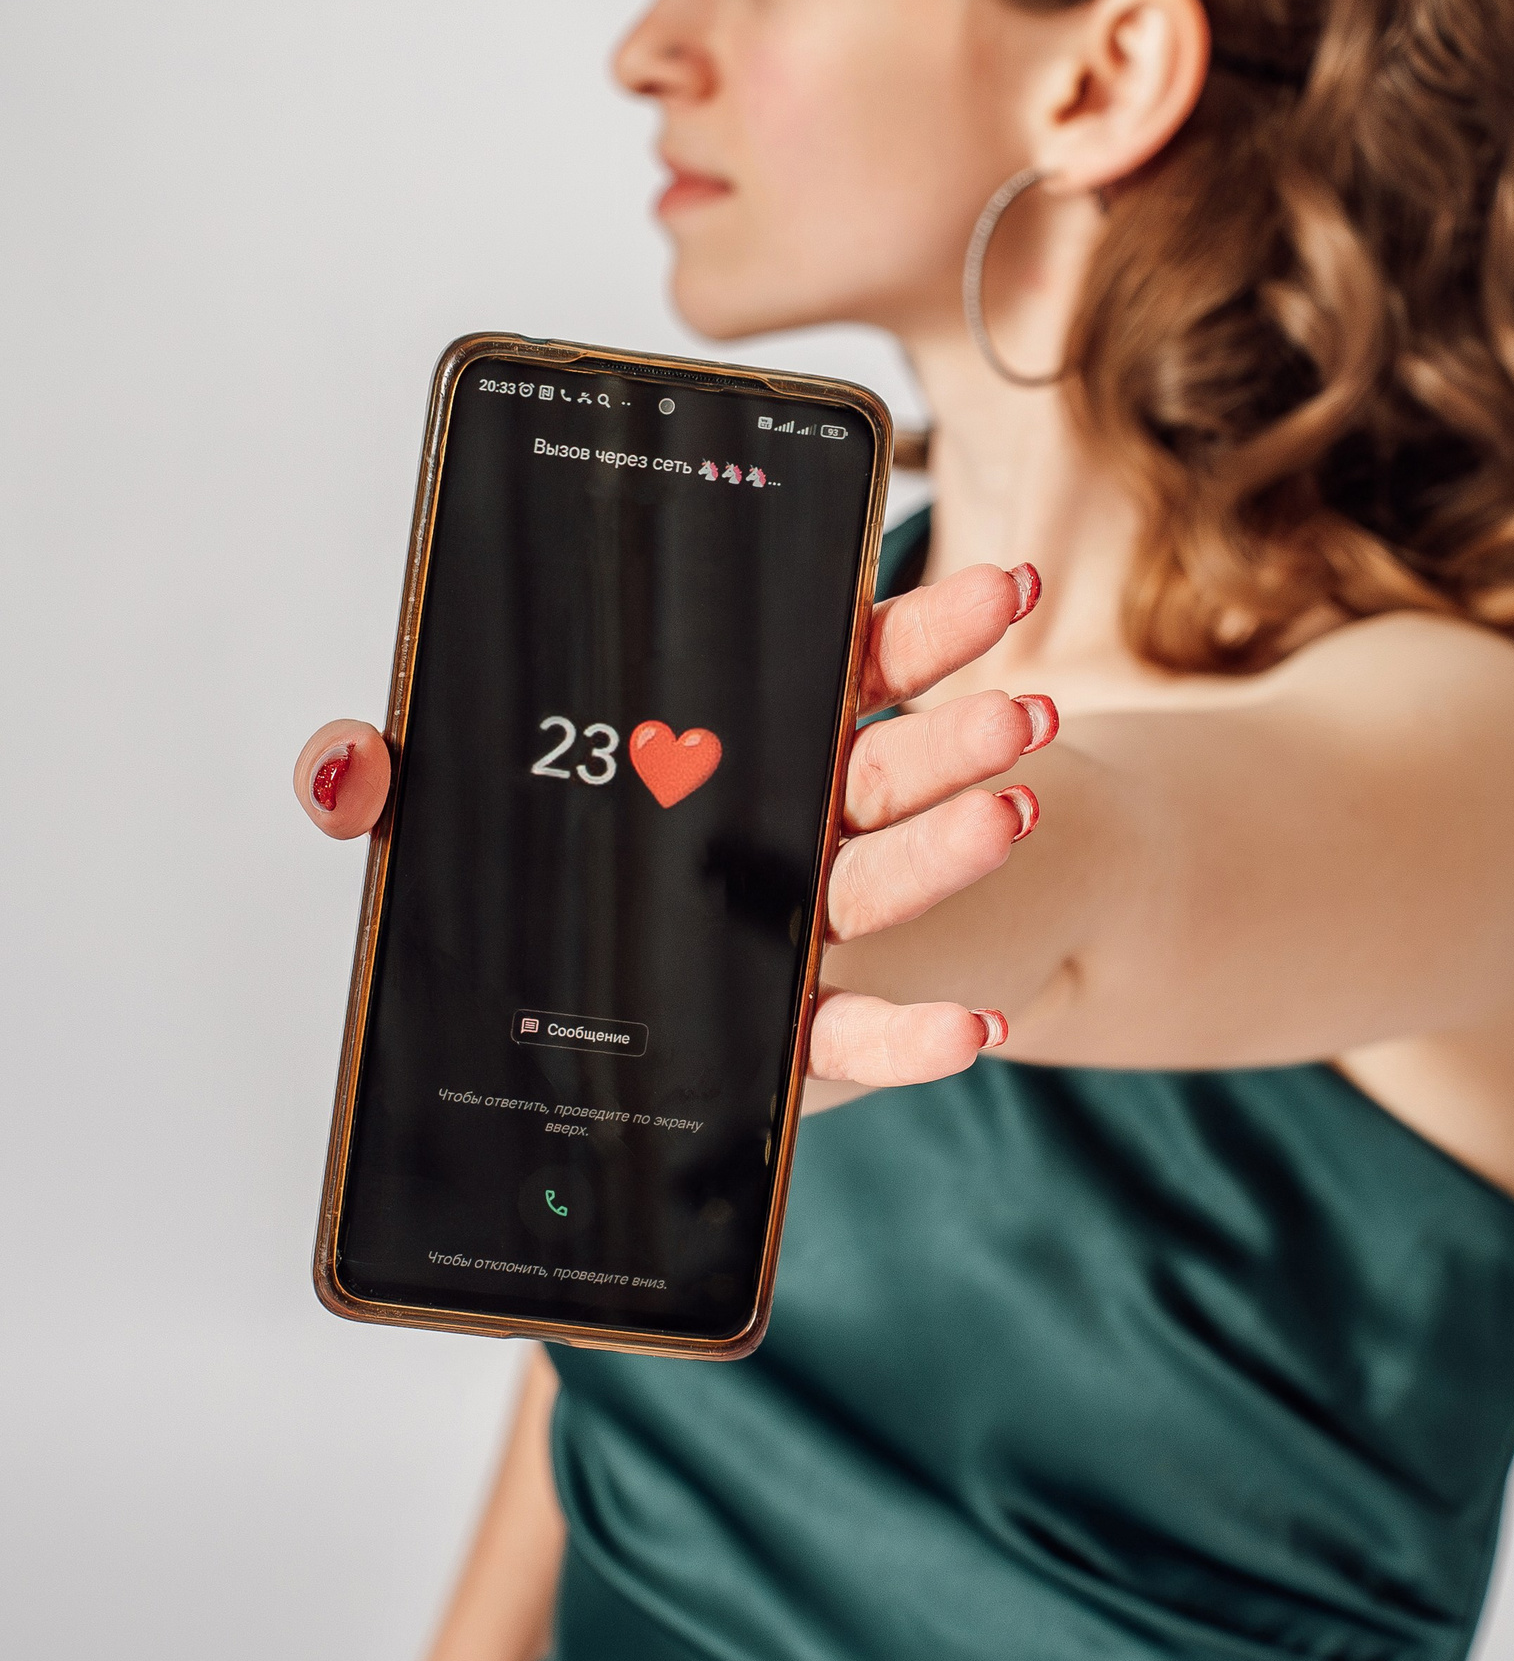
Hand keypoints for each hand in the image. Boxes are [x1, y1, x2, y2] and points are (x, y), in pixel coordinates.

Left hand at [292, 561, 1053, 1089]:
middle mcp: (791, 824)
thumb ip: (396, 784)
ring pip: (889, 874)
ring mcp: (801, 923)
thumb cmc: (521, 906)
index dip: (927, 632)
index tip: (1004, 596)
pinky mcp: (789, 1031)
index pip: (848, 667)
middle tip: (1022, 705)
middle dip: (963, 732)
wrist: (560, 1063)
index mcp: (737, 748)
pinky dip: (911, 1036)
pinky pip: (854, 1032)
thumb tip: (343, 759)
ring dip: (956, 844)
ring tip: (1013, 809)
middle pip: (890, 761)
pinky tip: (970, 1032)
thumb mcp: (446, 828)